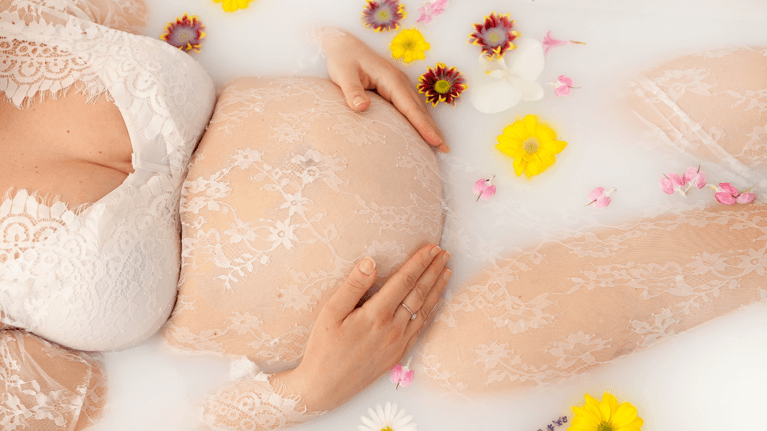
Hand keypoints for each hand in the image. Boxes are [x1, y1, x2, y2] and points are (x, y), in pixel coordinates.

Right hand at [274, 244, 451, 411]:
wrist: (325, 387)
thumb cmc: (323, 349)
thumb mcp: (330, 313)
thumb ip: (352, 286)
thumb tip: (370, 261)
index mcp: (376, 315)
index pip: (404, 281)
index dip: (419, 262)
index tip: (431, 247)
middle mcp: (393, 328)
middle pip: (420, 292)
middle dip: (433, 270)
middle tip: (444, 253)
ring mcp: (399, 342)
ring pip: (424, 309)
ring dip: (437, 288)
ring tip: (446, 271)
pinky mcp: (399, 353)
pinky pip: (421, 327)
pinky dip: (432, 310)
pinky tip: (435, 301)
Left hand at [320, 29, 448, 152]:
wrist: (342, 45)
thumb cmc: (343, 59)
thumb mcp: (343, 74)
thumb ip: (352, 91)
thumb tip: (362, 107)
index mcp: (391, 80)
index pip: (411, 108)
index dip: (424, 126)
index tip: (435, 141)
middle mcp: (399, 82)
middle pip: (420, 110)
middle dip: (433, 130)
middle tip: (445, 149)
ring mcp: (399, 85)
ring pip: (418, 109)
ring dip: (429, 126)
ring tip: (439, 144)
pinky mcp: (394, 88)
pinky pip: (410, 107)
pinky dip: (419, 120)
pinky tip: (422, 131)